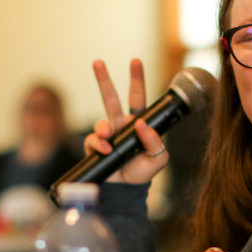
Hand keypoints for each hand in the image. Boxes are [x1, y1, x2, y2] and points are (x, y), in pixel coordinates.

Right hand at [84, 59, 168, 183]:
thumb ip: (155, 141)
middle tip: (98, 62)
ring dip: (102, 125)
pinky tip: (106, 150)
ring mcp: (107, 135)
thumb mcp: (158, 158)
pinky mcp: (95, 147)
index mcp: (139, 123)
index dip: (137, 80)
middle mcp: (122, 125)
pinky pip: (93, 140)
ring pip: (100, 120)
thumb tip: (142, 124)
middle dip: (104, 79)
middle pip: (111, 98)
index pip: (138, 98)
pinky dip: (99, 144)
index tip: (135, 61)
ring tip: (107, 134)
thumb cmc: (143, 172)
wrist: (126, 190)